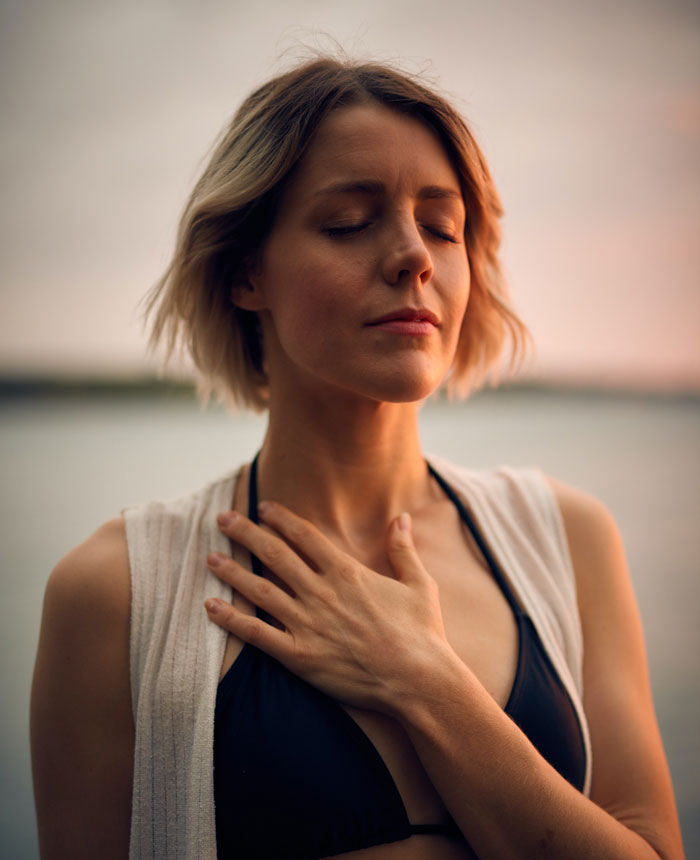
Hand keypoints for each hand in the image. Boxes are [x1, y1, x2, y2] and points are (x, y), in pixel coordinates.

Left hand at [204, 502, 449, 713]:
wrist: (418, 680)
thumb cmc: (422, 633)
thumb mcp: (418, 583)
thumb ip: (403, 548)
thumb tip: (402, 516)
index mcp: (346, 572)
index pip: (304, 536)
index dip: (280, 518)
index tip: (263, 507)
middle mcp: (321, 593)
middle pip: (274, 554)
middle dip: (246, 533)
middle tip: (223, 519)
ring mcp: (308, 624)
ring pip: (260, 590)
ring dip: (232, 571)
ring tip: (210, 557)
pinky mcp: (299, 655)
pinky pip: (257, 634)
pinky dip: (231, 619)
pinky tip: (210, 606)